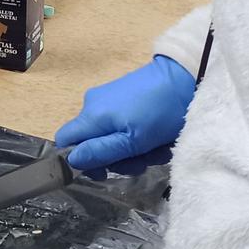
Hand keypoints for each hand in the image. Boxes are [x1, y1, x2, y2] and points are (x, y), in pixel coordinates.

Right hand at [55, 55, 195, 170]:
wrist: (185, 78)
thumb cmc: (160, 113)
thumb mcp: (133, 141)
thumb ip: (101, 152)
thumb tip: (71, 161)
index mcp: (91, 115)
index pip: (64, 141)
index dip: (78, 160)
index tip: (103, 171)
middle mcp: (92, 105)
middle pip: (91, 142)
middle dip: (116, 158)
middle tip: (141, 162)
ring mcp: (108, 100)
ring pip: (110, 136)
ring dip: (132, 150)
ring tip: (156, 150)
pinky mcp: (123, 97)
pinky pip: (121, 125)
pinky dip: (138, 136)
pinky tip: (157, 137)